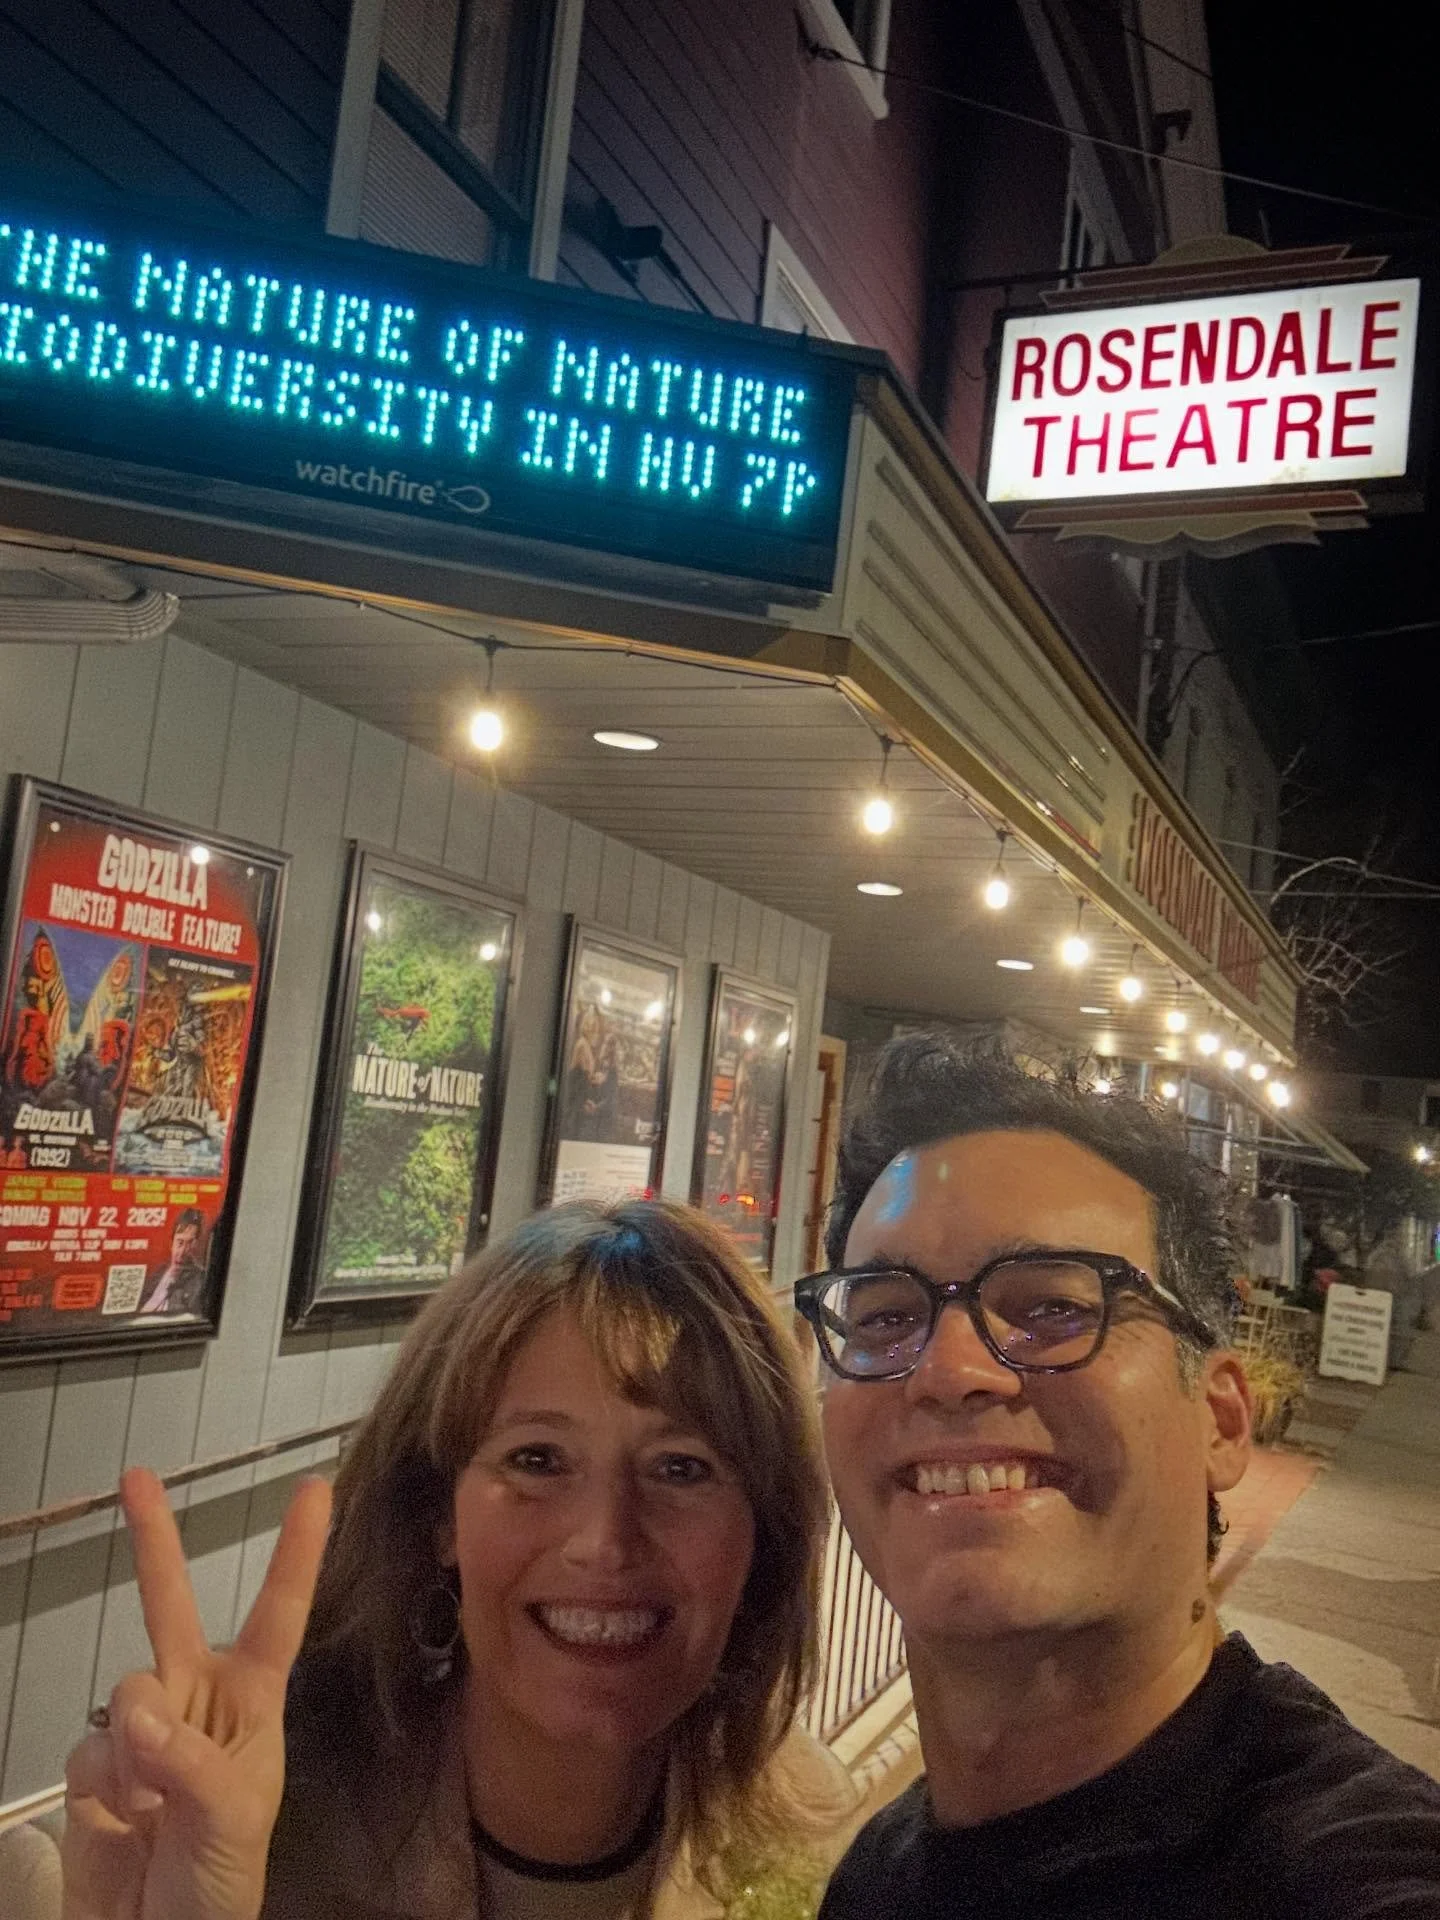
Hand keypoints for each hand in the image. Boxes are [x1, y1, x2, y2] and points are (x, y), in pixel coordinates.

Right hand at [61, 1467, 331, 1919]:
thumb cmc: (222, 1882)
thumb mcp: (231, 1815)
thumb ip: (185, 1757)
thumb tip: (136, 1714)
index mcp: (253, 1699)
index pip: (279, 1612)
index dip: (295, 1551)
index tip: (312, 1489)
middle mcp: (197, 1697)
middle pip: (171, 1605)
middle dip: (153, 1540)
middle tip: (137, 1477)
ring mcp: (144, 1727)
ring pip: (127, 1686)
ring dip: (138, 1748)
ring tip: (156, 1806)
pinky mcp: (98, 1764)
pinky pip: (91, 1747)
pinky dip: (104, 1785)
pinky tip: (123, 1819)